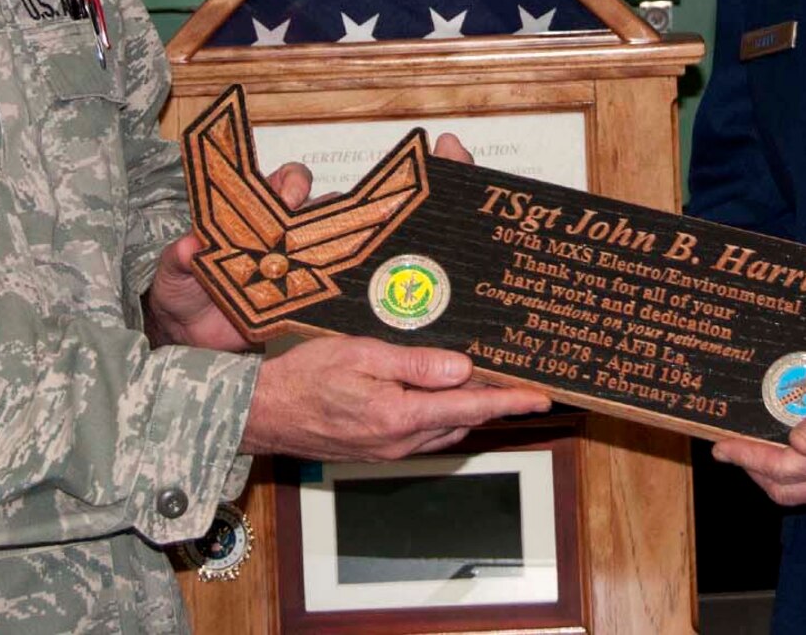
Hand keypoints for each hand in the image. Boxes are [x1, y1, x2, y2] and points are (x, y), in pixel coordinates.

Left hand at [146, 133, 467, 350]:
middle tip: (331, 230)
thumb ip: (179, 259)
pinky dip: (348, 292)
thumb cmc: (182, 296)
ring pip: (337, 248)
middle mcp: (283, 238)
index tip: (290, 195)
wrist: (191, 342)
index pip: (287, 186)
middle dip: (333, 213)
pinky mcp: (307, 304)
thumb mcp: (174, 276)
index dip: (294, 184)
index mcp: (254, 220)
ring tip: (356, 260)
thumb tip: (189, 244)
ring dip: (347, 251)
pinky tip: (359, 298)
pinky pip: (335, 292)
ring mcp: (300, 270)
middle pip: (324, 211)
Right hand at [241, 335, 550, 459]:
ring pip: (444, 430)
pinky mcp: (377, 451)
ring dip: (465, 410)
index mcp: (398, 416)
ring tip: (483, 382)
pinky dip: (441, 416)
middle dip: (491, 402)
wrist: (264, 413)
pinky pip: (422, 434)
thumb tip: (461, 369)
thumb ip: (415, 364)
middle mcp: (399, 441)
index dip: (509, 401)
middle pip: (461, 422)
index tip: (541, 397)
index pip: (469, 409)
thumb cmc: (304, 377)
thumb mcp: (361, 354)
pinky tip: (439, 395)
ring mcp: (388, 450)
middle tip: (516, 378)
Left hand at [713, 360, 805, 506]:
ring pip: (801, 492)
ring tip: (749, 447)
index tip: (720, 447)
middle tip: (728, 447)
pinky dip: (792, 473)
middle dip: (751, 469)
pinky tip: (784, 450)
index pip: (784, 468)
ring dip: (769, 474)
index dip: (747, 458)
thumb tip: (794, 442)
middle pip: (786, 489)